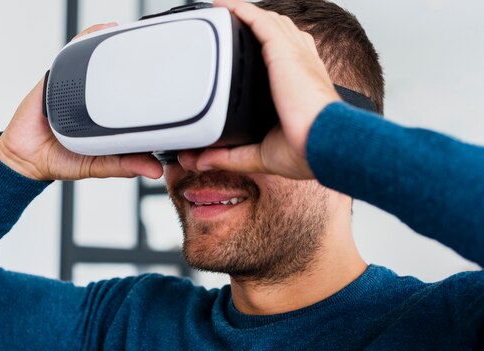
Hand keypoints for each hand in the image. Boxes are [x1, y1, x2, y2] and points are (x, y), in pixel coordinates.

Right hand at [0, 23, 162, 180]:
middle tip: (159, 58)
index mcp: (108, 118)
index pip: (134, 100)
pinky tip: (105, 29)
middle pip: (119, 75)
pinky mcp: (59, 77)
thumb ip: (125, 165)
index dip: (152, 93)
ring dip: (118, 45)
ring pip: (100, 59)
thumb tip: (154, 169)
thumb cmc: (62, 159)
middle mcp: (94, 98)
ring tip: (138, 36)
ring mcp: (76, 86)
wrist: (26, 158)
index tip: (175, 88)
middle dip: (138, 64)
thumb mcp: (100, 165)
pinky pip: (75, 52)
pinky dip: (89, 38)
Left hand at [194, 0, 341, 178]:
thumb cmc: (306, 150)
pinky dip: (241, 10)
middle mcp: (301, 64)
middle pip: (277, 32)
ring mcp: (294, 55)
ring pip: (267, 22)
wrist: (321, 143)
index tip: (249, 50)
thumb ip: (229, 156)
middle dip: (256, 25)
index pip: (285, 56)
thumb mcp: (260, 154)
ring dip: (246, 14)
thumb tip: (203, 161)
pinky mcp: (283, 52)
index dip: (267, 47)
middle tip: (232, 25)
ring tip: (224, 11)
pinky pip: (258, 21)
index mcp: (302, 84)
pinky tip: (225, 6)